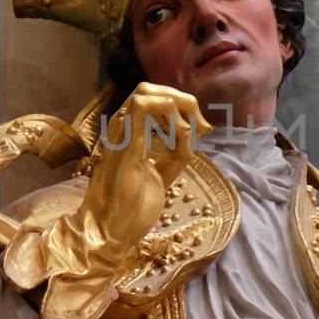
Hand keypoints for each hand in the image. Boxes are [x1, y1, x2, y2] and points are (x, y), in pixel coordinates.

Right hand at [80, 82, 212, 261]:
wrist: (114, 230)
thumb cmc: (134, 205)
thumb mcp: (166, 170)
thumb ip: (179, 147)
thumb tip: (194, 129)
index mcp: (129, 132)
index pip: (154, 98)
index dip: (184, 106)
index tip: (204, 130)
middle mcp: (121, 128)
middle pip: (149, 87)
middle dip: (182, 99)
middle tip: (200, 126)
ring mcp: (120, 133)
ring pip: (145, 92)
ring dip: (177, 107)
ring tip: (187, 135)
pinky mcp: (124, 144)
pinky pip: (143, 109)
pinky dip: (169, 116)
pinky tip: (179, 139)